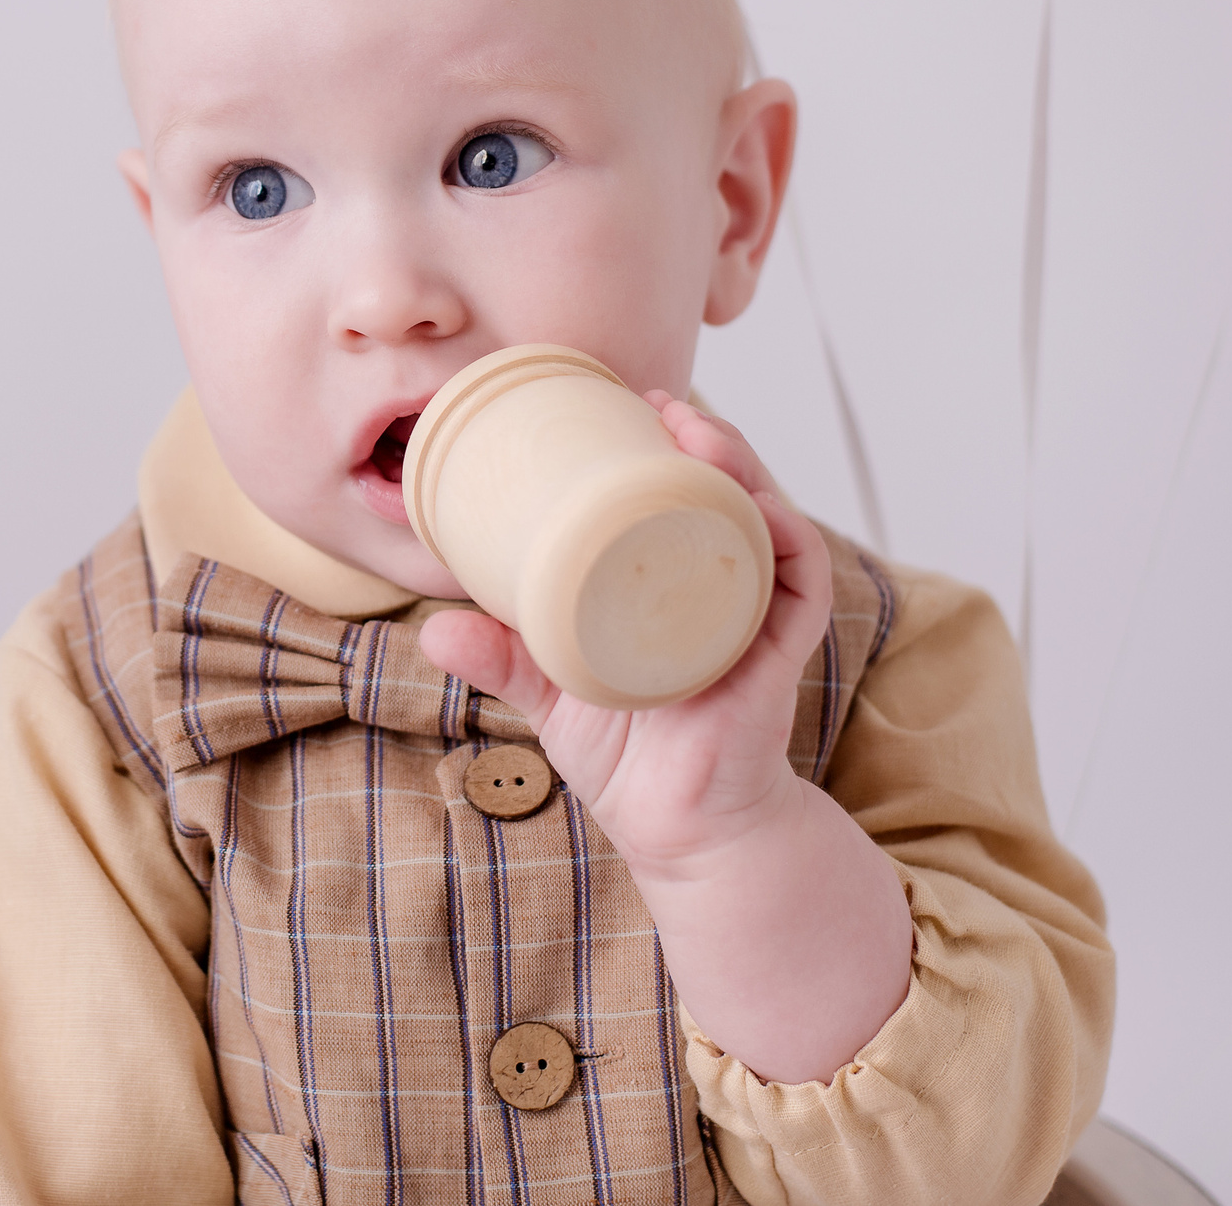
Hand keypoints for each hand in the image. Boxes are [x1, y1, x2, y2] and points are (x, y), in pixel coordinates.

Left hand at [420, 393, 911, 1083]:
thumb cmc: (626, 756)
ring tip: (696, 433)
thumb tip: (432, 628)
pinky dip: (782, 535)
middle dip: (705, 435)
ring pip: (764, 516)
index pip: (678, 493)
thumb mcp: (548, 691)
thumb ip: (498, 657)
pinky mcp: (779, 651)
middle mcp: (719, 585)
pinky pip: (798, 579)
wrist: (680, 833)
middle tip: (661, 402)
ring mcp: (754, 614)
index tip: (627, 397)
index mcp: (670, 580)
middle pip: (727, 489)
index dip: (663, 441)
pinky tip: (753, 505)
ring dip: (739, 466)